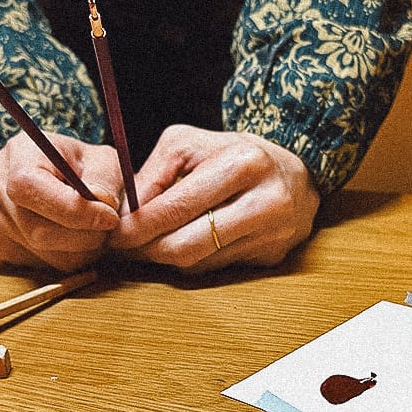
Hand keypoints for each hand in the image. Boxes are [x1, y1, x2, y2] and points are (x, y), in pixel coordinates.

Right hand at [0, 132, 122, 271]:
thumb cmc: (88, 167)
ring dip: (79, 250)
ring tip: (95, 230)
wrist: (70, 178)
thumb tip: (100, 203)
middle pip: (35, 229)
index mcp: (19, 152)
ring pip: (40, 253)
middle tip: (108, 227)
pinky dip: (65, 257)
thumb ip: (104, 180)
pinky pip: (36, 263)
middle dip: (82, 236)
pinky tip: (73, 236)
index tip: (108, 217)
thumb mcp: (104, 161)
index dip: (71, 210)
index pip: (29, 188)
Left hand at [109, 125, 320, 271]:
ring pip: (200, 263)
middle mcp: (265, 203)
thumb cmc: (234, 154)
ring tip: (144, 244)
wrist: (296, 175)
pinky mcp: (272, 257)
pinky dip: (192, 259)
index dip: (140, 225)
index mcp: (244, 165)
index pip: (180, 206)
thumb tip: (126, 214)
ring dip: (165, 257)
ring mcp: (273, 235)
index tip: (114, 233)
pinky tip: (179, 245)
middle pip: (189, 245)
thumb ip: (154, 174)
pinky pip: (216, 267)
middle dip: (148, 249)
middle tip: (122, 247)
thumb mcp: (191, 144)